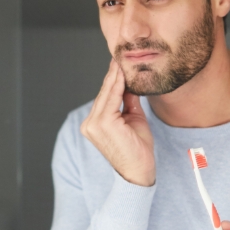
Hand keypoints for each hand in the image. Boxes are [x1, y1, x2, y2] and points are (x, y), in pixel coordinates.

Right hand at [80, 59, 154, 185]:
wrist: (139, 172)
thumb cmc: (138, 150)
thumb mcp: (134, 120)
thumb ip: (129, 103)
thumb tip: (130, 85)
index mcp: (94, 124)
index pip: (104, 98)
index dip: (112, 81)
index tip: (119, 65)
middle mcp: (90, 124)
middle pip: (103, 94)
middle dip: (113, 75)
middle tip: (120, 58)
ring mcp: (94, 125)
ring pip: (106, 94)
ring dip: (115, 77)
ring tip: (121, 62)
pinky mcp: (103, 124)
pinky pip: (111, 99)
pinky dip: (117, 85)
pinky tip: (122, 74)